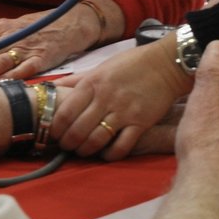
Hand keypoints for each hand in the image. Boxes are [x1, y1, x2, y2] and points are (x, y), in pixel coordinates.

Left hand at [0, 4, 98, 87]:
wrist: (74, 21)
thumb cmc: (40, 28)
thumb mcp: (14, 29)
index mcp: (2, 27)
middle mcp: (12, 35)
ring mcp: (28, 46)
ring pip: (1, 61)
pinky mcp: (44, 56)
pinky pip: (27, 68)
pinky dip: (14, 77)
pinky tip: (2, 85)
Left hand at [50, 35, 192, 160]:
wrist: (166, 64)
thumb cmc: (131, 64)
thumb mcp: (101, 67)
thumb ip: (77, 80)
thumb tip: (52, 87)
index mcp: (93, 83)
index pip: (65, 112)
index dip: (55, 128)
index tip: (54, 133)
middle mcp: (105, 98)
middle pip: (78, 130)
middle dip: (67, 143)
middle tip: (66, 146)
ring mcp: (123, 112)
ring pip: (96, 140)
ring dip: (85, 150)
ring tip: (82, 151)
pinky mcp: (140, 123)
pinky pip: (121, 146)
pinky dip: (110, 154)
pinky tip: (105, 154)